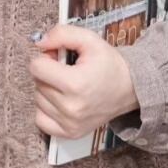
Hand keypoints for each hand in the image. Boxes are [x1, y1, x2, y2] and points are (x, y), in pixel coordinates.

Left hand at [28, 24, 138, 139]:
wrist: (130, 88)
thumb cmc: (108, 63)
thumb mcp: (89, 40)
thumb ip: (62, 34)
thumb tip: (38, 42)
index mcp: (75, 83)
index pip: (36, 68)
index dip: (46, 58)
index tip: (58, 58)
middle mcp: (71, 107)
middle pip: (37, 83)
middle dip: (47, 73)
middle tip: (66, 70)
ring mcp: (70, 123)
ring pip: (38, 100)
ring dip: (47, 90)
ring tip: (67, 86)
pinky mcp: (70, 133)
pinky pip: (40, 120)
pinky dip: (46, 110)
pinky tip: (61, 102)